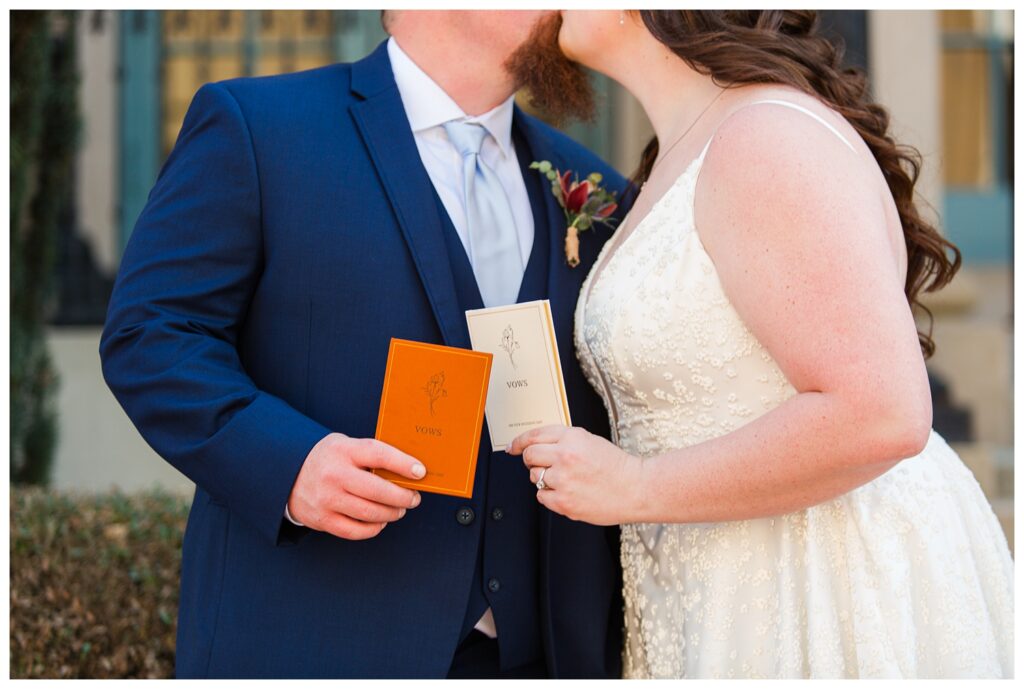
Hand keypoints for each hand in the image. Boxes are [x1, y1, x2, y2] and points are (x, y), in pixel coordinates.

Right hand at [287, 432, 424, 539]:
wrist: (288, 474)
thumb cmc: (329, 459)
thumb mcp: (346, 446)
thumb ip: (371, 455)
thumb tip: (408, 470)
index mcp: (343, 451)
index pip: (379, 455)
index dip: (403, 464)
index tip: (420, 472)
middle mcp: (334, 475)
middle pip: (378, 490)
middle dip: (403, 497)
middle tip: (414, 498)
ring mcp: (327, 500)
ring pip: (370, 513)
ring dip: (391, 514)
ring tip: (399, 509)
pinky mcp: (323, 520)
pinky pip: (356, 531)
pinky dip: (374, 528)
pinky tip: (380, 522)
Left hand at [507, 425, 641, 525]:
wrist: (636, 489)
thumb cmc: (616, 466)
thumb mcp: (590, 440)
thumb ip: (563, 440)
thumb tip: (536, 445)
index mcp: (572, 438)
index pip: (534, 436)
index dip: (519, 442)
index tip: (513, 446)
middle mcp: (565, 457)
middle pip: (529, 456)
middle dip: (532, 460)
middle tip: (544, 464)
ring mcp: (563, 480)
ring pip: (535, 477)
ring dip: (544, 478)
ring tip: (566, 479)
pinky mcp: (564, 502)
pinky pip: (541, 496)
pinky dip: (550, 495)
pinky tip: (568, 491)